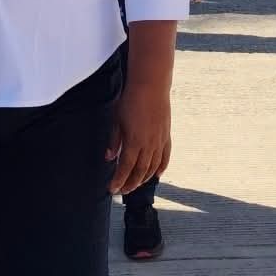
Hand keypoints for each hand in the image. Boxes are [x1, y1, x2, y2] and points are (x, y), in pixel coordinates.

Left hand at [107, 77, 171, 193]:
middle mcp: (149, 145)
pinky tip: (157, 174)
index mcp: (134, 142)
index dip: (118, 181)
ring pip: (153, 167)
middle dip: (130, 184)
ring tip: (136, 184)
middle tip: (122, 190)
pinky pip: (165, 156)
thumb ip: (114, 141)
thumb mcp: (117, 120)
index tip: (112, 189)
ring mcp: (159, 141)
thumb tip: (109, 157)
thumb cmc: (131, 100)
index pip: (125, 168)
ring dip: (144, 179)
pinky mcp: (166, 135)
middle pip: (140, 172)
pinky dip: (161, 167)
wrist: (150, 85)